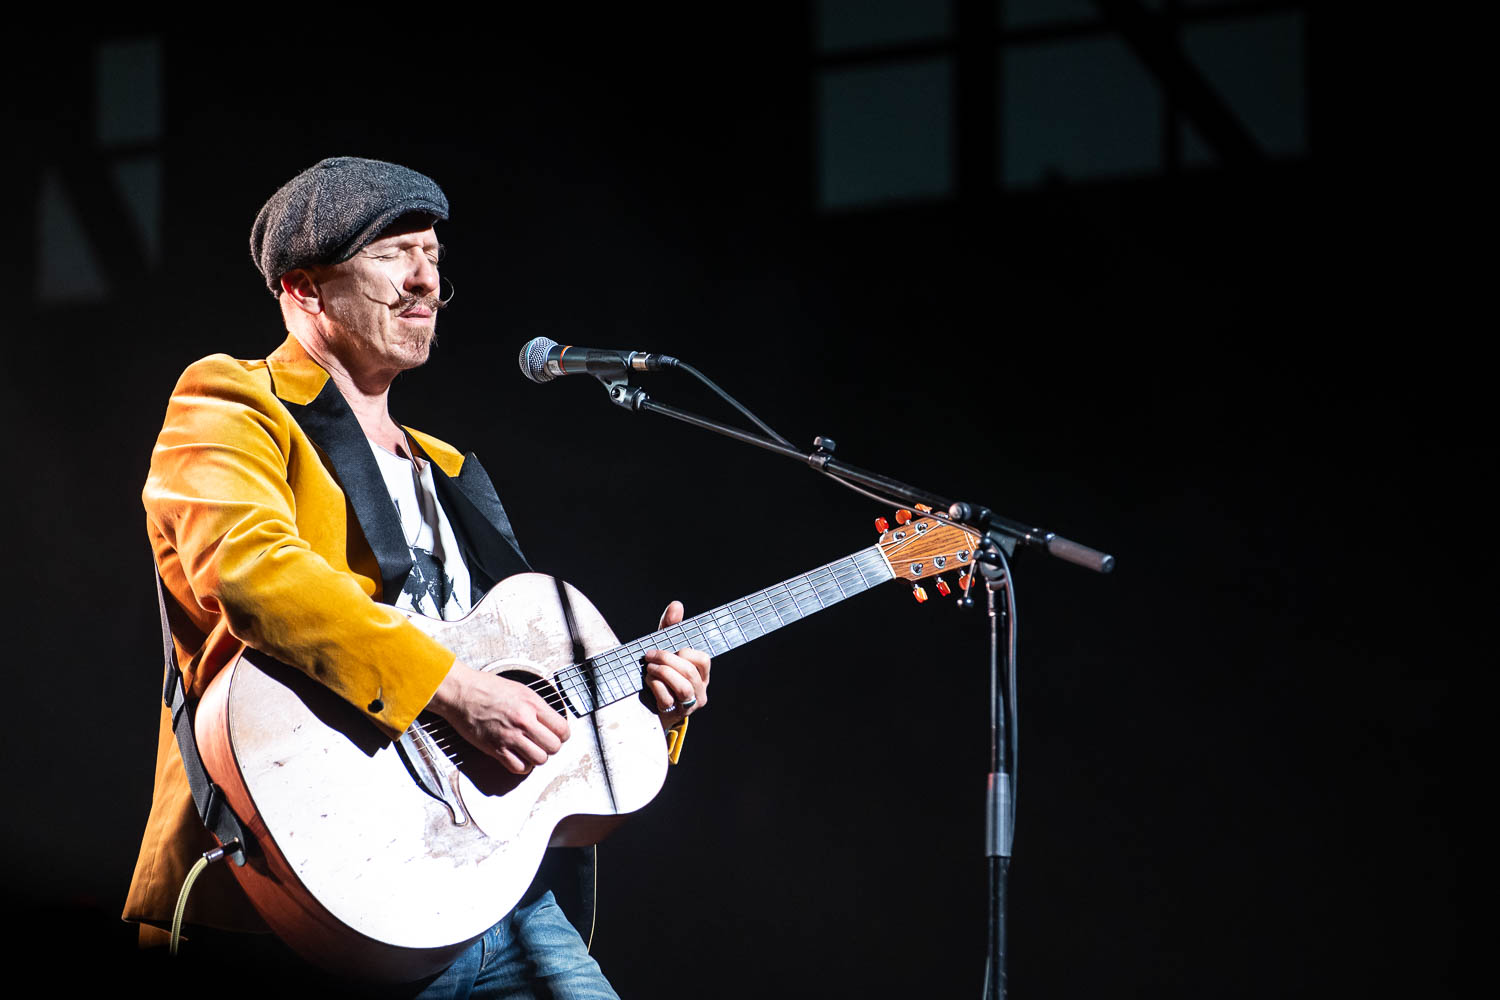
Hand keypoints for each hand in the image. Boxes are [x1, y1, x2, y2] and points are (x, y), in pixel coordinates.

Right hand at [428, 661, 569, 773]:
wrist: (461, 692)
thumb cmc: (486, 688)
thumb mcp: (520, 689)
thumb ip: (537, 705)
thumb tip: (551, 719)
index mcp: (532, 704)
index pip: (562, 728)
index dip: (562, 735)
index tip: (557, 735)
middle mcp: (524, 721)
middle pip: (554, 746)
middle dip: (551, 747)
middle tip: (543, 744)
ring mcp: (510, 736)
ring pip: (539, 760)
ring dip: (537, 758)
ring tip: (531, 751)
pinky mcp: (495, 748)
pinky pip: (518, 767)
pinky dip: (521, 766)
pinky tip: (518, 757)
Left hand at [644, 600, 711, 727]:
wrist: (645, 706)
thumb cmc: (659, 674)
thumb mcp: (665, 650)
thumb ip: (670, 628)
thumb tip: (677, 605)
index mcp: (701, 675)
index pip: (703, 660)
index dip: (685, 652)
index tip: (670, 648)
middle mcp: (699, 691)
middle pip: (689, 671)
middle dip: (666, 659)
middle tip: (649, 656)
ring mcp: (687, 706)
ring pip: (682, 686)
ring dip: (661, 673)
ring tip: (648, 669)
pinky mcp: (673, 714)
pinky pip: (666, 698)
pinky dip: (654, 687)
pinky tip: (647, 683)